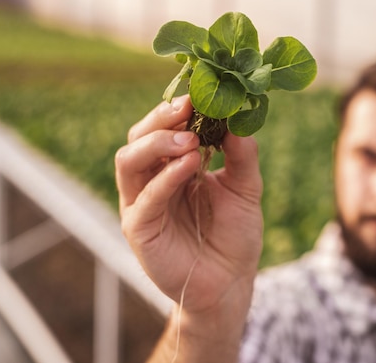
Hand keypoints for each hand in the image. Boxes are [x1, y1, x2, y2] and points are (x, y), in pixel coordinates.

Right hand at [115, 95, 262, 314]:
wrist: (231, 282)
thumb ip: (242, 154)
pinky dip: (164, 179)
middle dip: (162, 119)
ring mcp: (142, 203)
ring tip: (191, 142)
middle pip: (139, 136)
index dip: (179, 108)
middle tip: (189, 109)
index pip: (164, 127)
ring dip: (158, 143)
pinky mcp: (139, 228)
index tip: (202, 94)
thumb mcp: (246, 188)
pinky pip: (144, 198)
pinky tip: (189, 167)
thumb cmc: (235, 234)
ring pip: (129, 160)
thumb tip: (239, 117)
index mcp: (174, 165)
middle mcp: (152, 179)